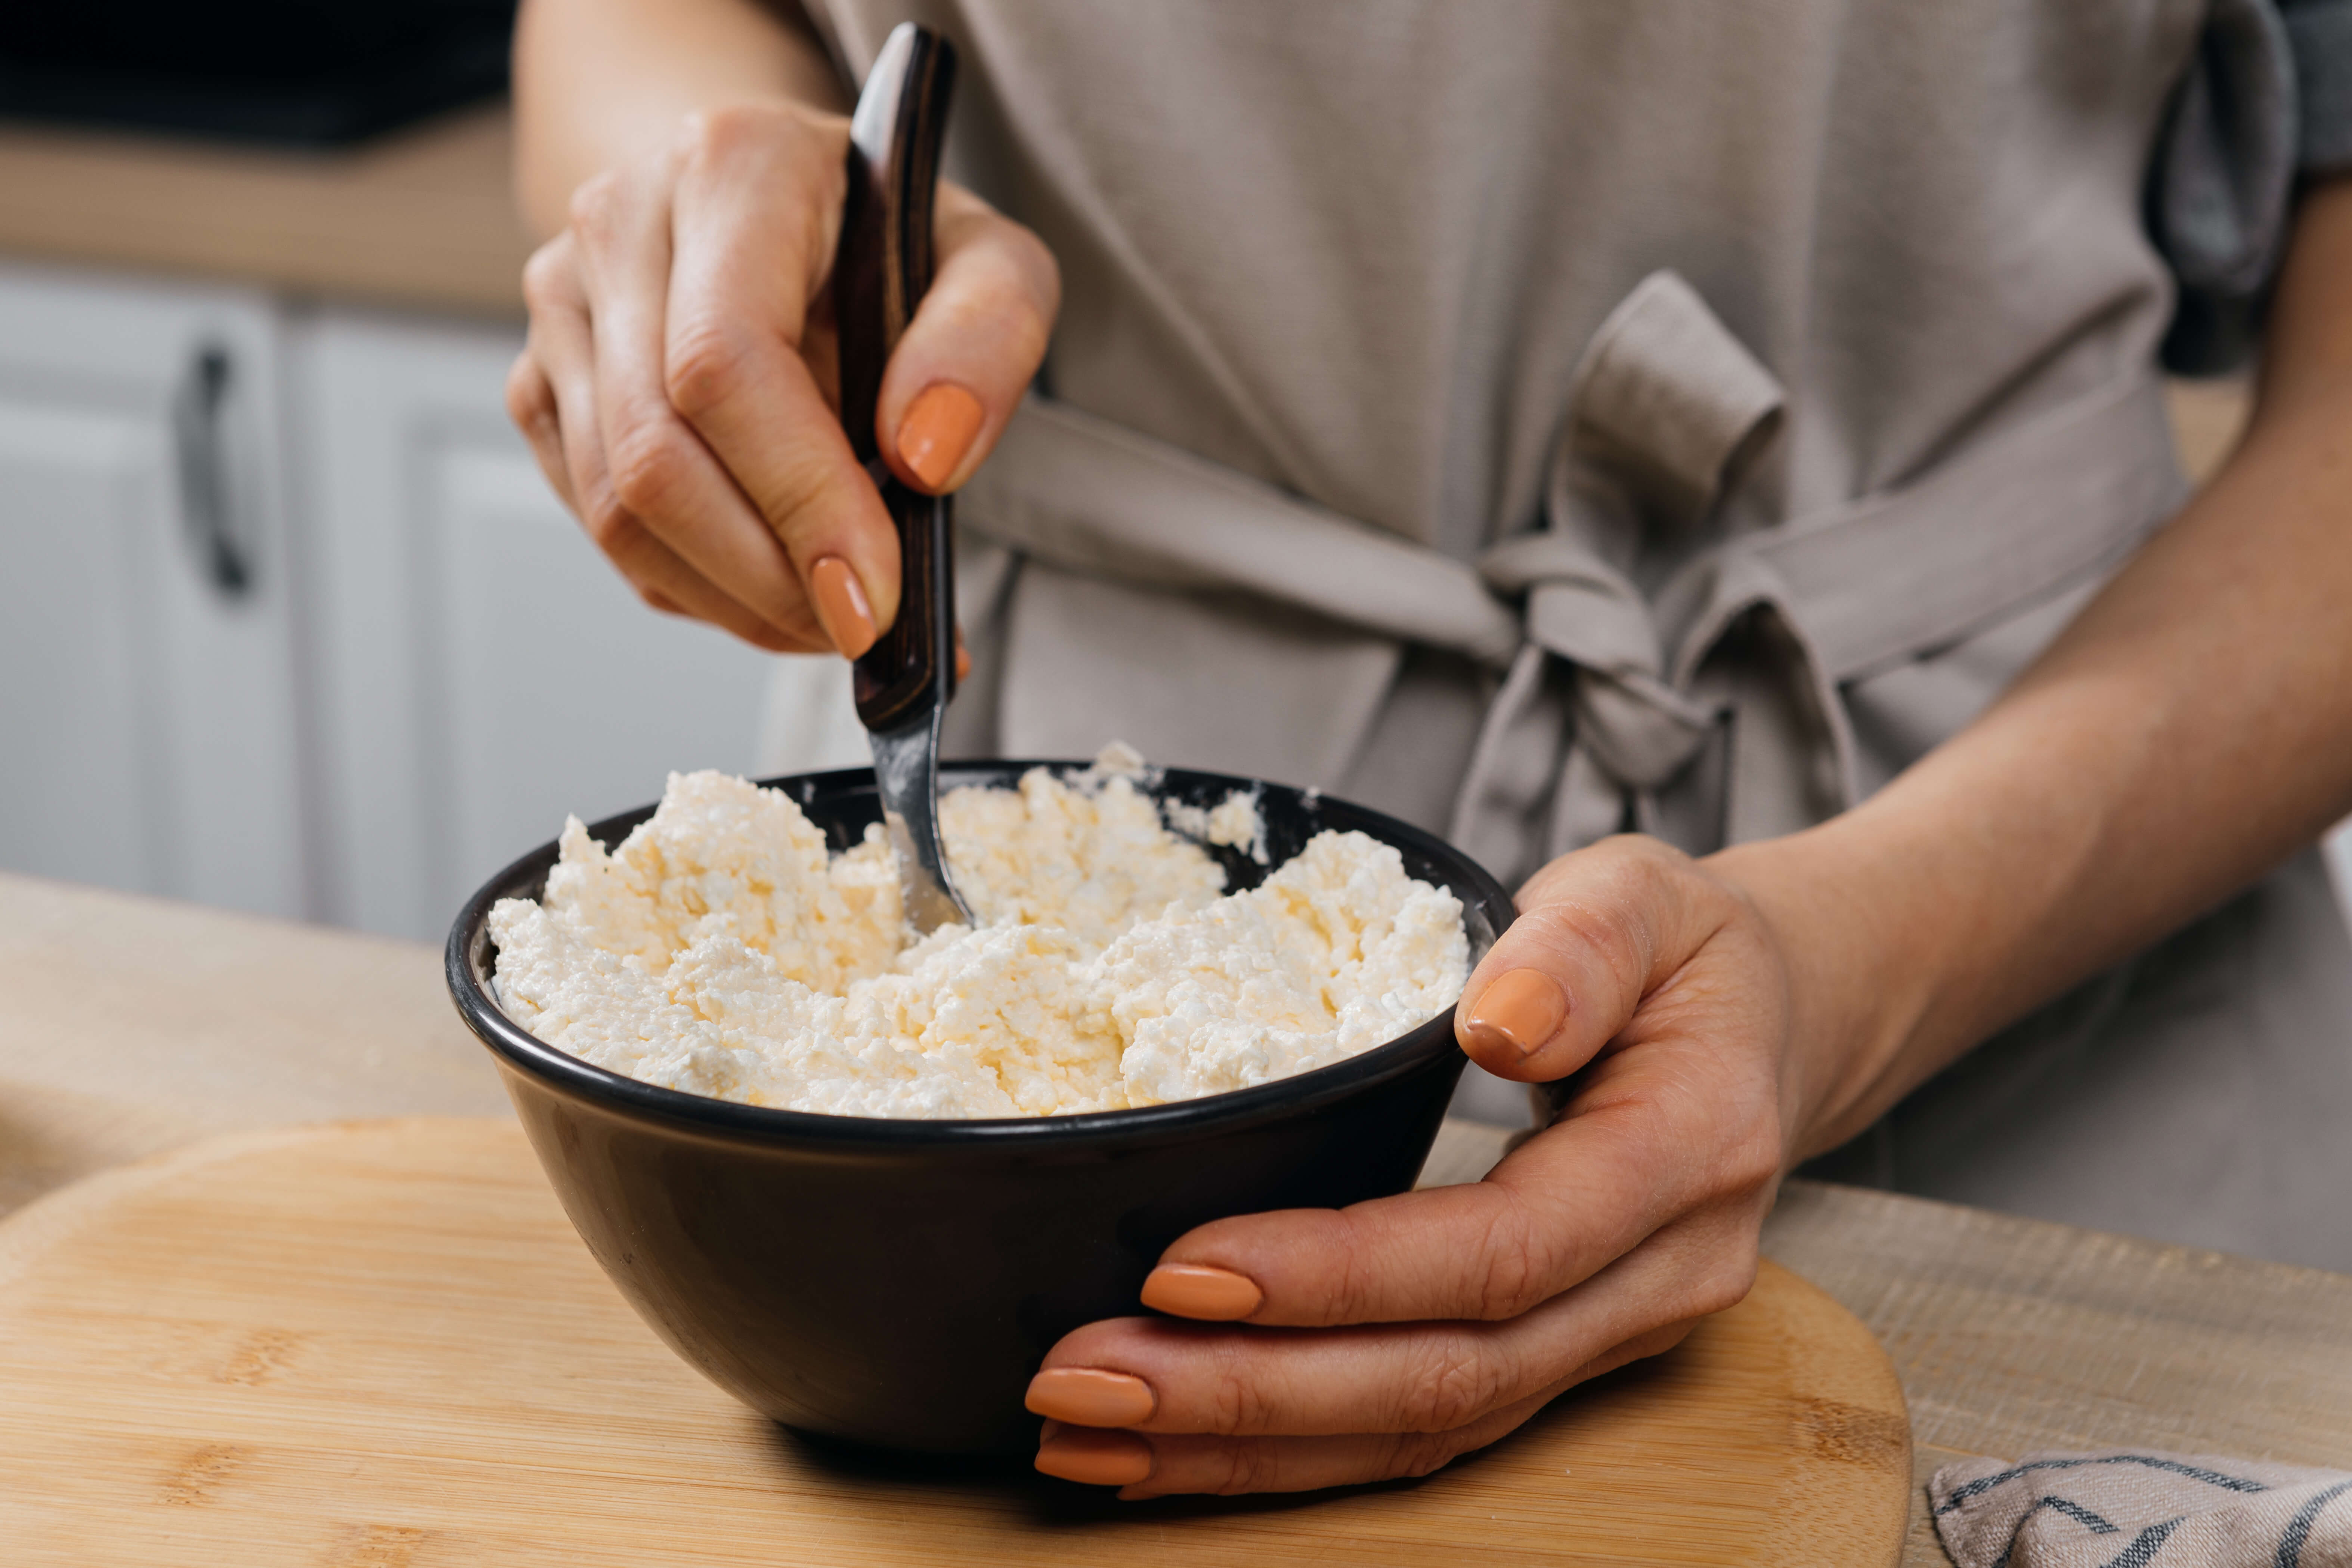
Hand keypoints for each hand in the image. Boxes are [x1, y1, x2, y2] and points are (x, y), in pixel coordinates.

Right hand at [505, 101, 1058, 652]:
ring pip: (617, 511)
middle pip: (655, 456)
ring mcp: (563, 310)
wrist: (787, 206)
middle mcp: (617, 225)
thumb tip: (924, 457)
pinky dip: (700, 588)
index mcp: (729, 169)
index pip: (726, 362)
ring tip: (834, 616)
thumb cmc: (889, 236)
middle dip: (768, 576)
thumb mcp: (991, 260)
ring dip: (735, 599)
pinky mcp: (545, 388)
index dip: (799, 496)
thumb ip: (987, 337)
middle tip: (864, 628)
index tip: (874, 593)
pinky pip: (606, 530)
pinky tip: (777, 586)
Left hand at [1025, 835, 1817, 1495]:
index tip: (1179, 1266)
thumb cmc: (1687, 950)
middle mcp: (1657, 1279)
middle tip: (1078, 1383)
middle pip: (1447, 1375)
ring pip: (1426, 1431)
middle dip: (1251, 1391)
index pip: (1499, 1248)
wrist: (1766, 1025)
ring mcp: (1610, 1338)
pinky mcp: (1556, 1359)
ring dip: (1245, 1445)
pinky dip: (1290, 1449)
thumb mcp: (1649, 894)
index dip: (1339, 1274)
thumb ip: (1580, 945)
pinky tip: (1170, 1446)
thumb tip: (1501, 1021)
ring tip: (1085, 1435)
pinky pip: (1422, 1430)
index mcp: (1686, 1153)